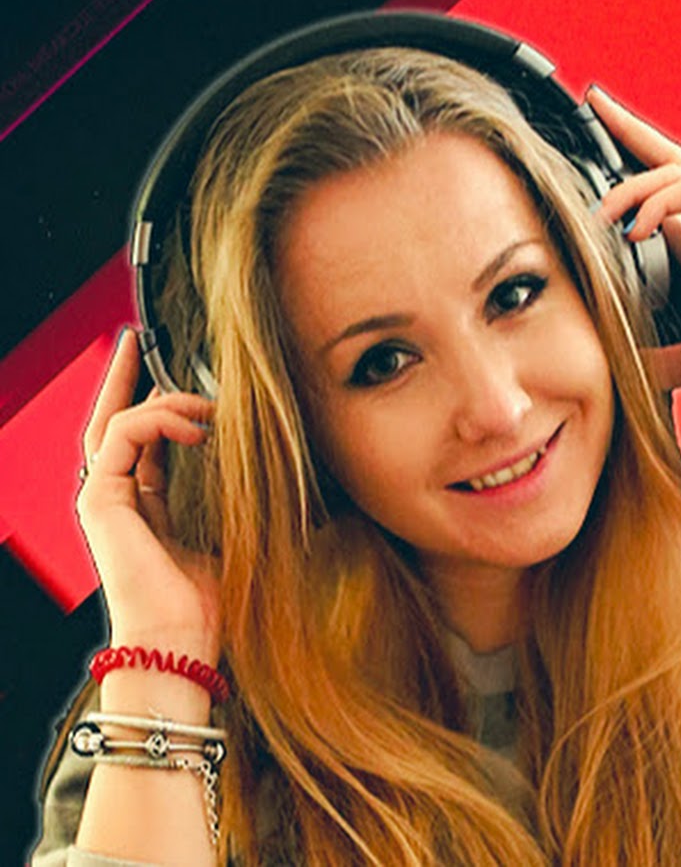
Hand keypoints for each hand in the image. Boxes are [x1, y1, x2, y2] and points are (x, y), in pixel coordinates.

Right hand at [77, 329, 220, 662]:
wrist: (182, 644)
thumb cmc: (208, 602)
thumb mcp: (231, 535)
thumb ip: (234, 499)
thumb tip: (276, 472)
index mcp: (144, 504)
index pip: (142, 439)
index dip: (154, 403)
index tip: (165, 370)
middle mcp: (117, 496)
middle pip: (110, 421)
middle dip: (122, 377)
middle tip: (133, 339)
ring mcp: (103, 498)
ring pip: (117, 422)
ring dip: (162, 400)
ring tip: (206, 405)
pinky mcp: (99, 500)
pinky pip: (123, 435)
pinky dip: (158, 419)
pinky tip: (198, 426)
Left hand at [586, 86, 680, 392]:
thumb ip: (658, 357)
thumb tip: (619, 368)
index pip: (653, 199)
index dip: (622, 182)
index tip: (583, 173)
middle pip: (662, 162)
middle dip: (625, 130)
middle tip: (591, 105)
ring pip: (670, 172)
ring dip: (628, 187)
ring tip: (600, 216)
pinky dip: (659, 202)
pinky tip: (637, 231)